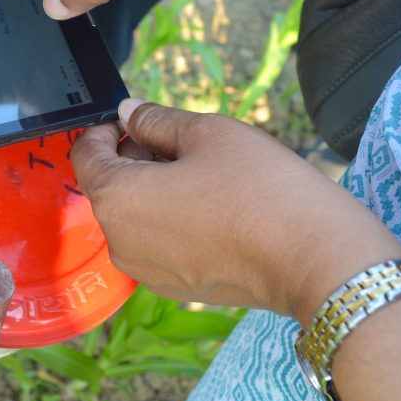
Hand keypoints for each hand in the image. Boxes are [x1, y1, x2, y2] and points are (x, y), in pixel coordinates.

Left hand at [71, 99, 400, 321]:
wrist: (316, 261)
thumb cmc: (262, 189)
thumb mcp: (208, 133)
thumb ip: (157, 120)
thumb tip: (129, 112)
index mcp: (117, 200)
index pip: (85, 155)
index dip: (105, 130)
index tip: (137, 120)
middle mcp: (119, 242)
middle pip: (108, 188)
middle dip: (133, 158)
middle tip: (180, 140)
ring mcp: (145, 272)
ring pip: (133, 217)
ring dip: (153, 189)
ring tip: (203, 171)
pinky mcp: (174, 288)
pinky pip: (156, 244)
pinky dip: (170, 219)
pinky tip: (212, 206)